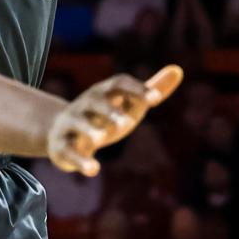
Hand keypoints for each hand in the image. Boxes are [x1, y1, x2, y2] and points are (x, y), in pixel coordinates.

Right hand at [48, 64, 182, 174]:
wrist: (60, 132)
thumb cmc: (103, 117)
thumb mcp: (128, 105)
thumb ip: (152, 89)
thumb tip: (178, 69)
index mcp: (104, 92)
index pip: (119, 83)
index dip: (137, 89)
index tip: (155, 99)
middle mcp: (85, 104)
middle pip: (95, 101)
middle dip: (109, 110)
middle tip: (128, 123)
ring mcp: (71, 124)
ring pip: (77, 122)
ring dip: (89, 129)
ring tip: (101, 139)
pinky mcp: (61, 146)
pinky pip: (68, 151)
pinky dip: (80, 160)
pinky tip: (94, 169)